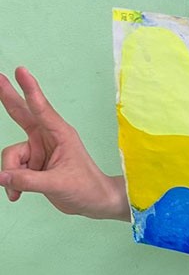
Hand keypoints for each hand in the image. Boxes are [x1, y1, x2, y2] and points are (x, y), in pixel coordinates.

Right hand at [0, 67, 129, 219]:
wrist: (93, 203)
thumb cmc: (86, 188)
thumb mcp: (57, 185)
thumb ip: (28, 181)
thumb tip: (0, 177)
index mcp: (60, 133)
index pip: (41, 108)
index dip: (30, 89)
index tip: (21, 71)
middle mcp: (47, 137)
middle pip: (21, 113)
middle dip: (7, 96)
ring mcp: (38, 150)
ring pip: (11, 156)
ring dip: (11, 174)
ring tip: (17, 193)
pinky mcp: (33, 163)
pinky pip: (12, 170)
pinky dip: (12, 183)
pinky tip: (16, 196)